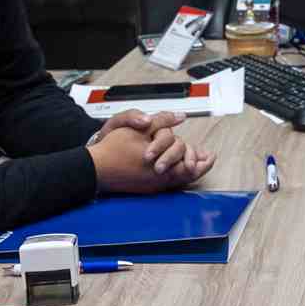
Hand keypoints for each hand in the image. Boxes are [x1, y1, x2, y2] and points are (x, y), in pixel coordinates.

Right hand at [87, 112, 216, 192]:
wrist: (95, 169)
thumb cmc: (113, 148)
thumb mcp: (137, 127)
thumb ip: (161, 121)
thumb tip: (180, 116)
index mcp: (161, 166)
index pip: (190, 163)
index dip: (202, 158)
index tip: (210, 154)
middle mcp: (160, 179)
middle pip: (189, 176)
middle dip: (200, 167)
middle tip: (207, 160)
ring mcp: (153, 186)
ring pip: (179, 181)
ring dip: (189, 172)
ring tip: (196, 165)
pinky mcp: (145, 189)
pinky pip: (167, 184)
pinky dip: (176, 176)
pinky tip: (176, 169)